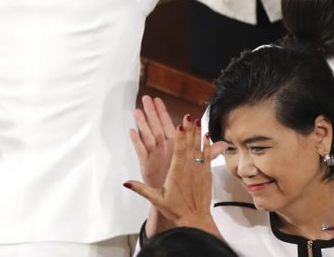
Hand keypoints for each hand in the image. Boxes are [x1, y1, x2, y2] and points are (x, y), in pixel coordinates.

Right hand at [124, 113, 225, 233]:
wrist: (195, 218)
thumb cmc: (176, 209)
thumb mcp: (156, 199)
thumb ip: (141, 189)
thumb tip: (126, 182)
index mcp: (176, 172)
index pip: (178, 150)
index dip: (180, 136)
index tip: (180, 123)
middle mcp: (189, 168)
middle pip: (189, 144)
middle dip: (188, 128)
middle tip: (189, 115)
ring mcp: (199, 169)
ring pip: (199, 147)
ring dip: (198, 133)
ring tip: (198, 120)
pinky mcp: (206, 173)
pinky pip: (207, 155)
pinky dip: (207, 144)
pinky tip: (207, 136)